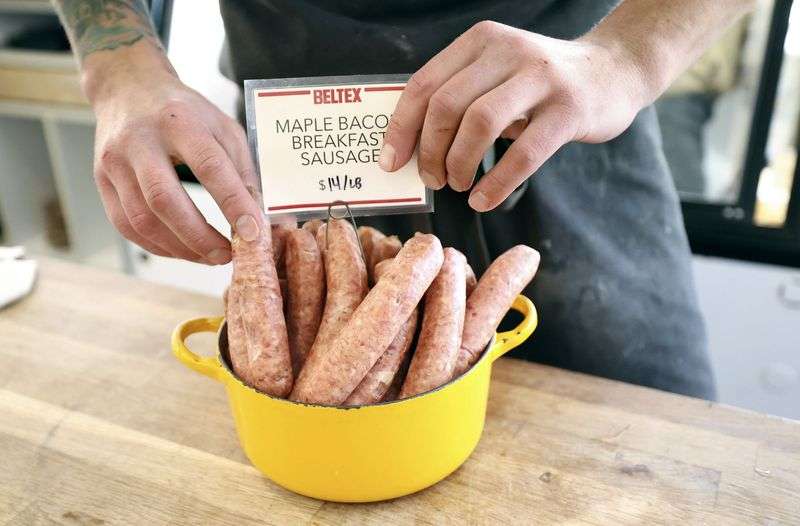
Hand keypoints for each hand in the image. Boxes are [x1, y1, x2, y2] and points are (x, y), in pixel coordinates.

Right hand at [89, 63, 261, 263]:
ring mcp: (114, 161)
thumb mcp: (222, 126)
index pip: (209, 166)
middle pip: (164, 199)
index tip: (253, 233)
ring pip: (143, 219)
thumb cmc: (184, 112)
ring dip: (180, 248)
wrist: (128, 89)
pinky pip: (127, 226)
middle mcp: (140, 140)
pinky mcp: (101, 180)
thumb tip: (259, 216)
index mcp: (179, 120)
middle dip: (200, 237)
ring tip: (210, 257)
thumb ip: (242, 168)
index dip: (233, 203)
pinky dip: (158, 246)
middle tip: (227, 256)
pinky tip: (182, 249)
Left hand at [378, 21, 647, 211]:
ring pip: (480, 123)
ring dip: (460, 164)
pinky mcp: (569, 109)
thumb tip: (410, 148)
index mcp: (480, 42)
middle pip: (446, 105)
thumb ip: (459, 97)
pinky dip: (497, 183)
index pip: (424, 85)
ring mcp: (541, 77)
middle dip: (429, 151)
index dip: (401, 129)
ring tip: (459, 186)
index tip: (391, 163)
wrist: (614, 71)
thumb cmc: (540, 84)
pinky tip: (484, 200)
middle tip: (433, 180)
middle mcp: (507, 51)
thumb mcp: (496, 74)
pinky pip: (523, 153)